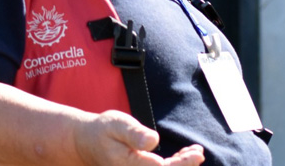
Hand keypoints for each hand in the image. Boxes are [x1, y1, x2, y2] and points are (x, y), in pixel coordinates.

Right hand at [75, 110, 204, 165]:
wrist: (85, 142)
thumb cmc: (102, 130)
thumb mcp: (117, 124)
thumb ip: (134, 134)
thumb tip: (153, 142)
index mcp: (128, 165)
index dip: (181, 165)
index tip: (196, 154)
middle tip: (198, 153)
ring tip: (196, 152)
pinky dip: (173, 164)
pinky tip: (184, 155)